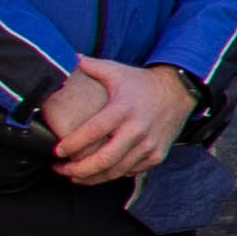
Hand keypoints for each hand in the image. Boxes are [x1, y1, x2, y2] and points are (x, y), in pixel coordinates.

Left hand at [45, 56, 198, 187]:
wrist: (179, 92)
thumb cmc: (142, 83)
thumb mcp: (116, 71)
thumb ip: (89, 66)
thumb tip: (67, 57)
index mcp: (122, 109)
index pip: (93, 132)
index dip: (72, 144)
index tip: (57, 151)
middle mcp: (137, 129)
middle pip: (104, 159)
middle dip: (78, 169)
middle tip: (61, 169)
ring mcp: (149, 145)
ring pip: (116, 171)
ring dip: (92, 177)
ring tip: (74, 175)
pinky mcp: (156, 155)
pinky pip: (130, 172)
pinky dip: (112, 175)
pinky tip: (99, 172)